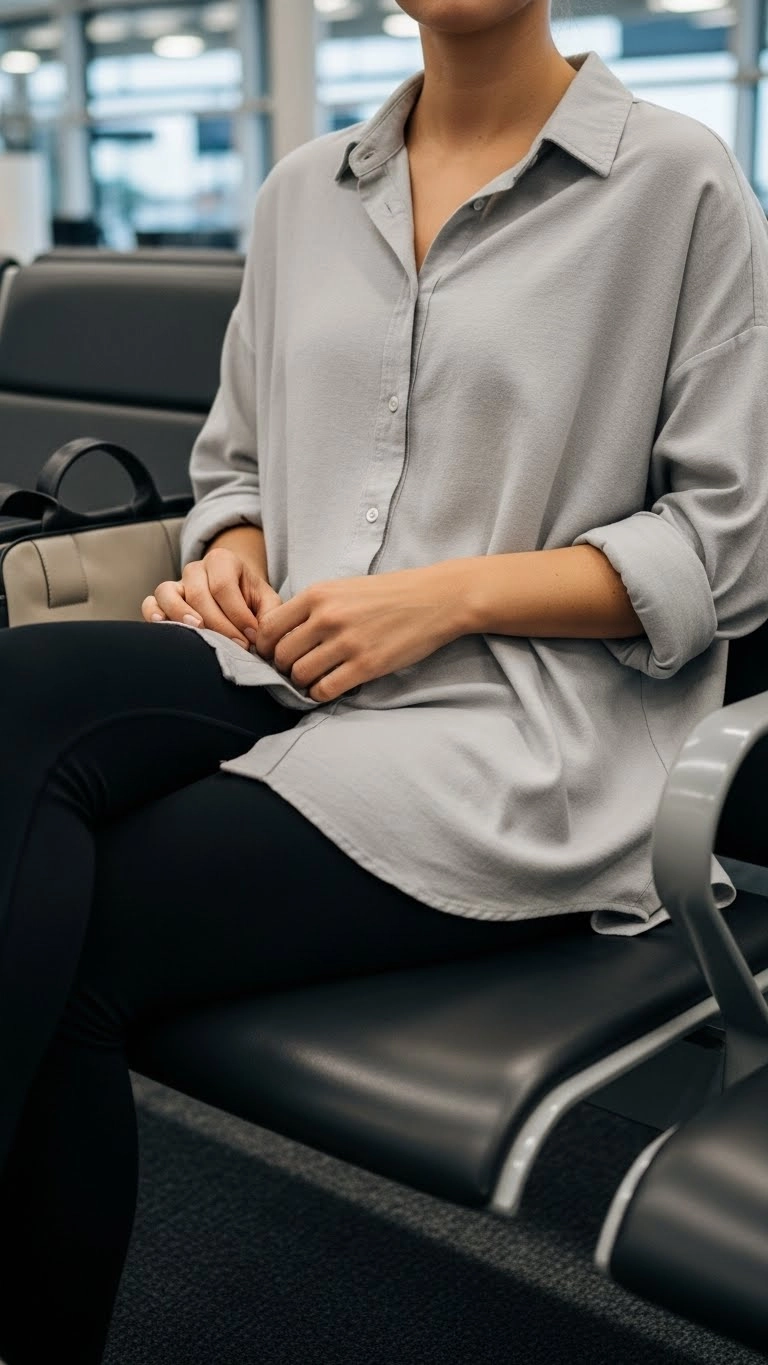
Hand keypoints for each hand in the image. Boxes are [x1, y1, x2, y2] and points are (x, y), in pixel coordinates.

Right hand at [142, 548, 282, 649]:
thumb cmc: (252, 601)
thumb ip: (269, 616)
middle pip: (198, 594)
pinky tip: (165, 627)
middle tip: (236, 646)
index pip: (223, 586)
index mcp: (223, 561)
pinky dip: (153, 614)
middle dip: (218, 624)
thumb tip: (259, 639)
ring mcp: (176, 583)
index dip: (237, 615)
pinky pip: (150, 603)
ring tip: (199, 631)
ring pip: (168, 592)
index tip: (251, 638)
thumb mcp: (268, 603)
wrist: (236, 596)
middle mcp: (196, 568)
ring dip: (181, 614)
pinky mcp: (162, 600)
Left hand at [253, 564, 464, 701]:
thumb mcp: (343, 588)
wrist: (435, 598)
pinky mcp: (366, 665)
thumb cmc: (389, 594)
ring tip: (315, 678)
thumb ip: (312, 608)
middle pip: (280, 655)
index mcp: (317, 595)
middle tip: (296, 670)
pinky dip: (320, 693)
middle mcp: (326, 617)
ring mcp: (346, 643)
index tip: (274, 654)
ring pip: (299, 675)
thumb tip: (281, 636)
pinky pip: (324, 690)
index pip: (268, 628)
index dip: (265, 647)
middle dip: (283, 667)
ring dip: (302, 682)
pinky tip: (330, 686)